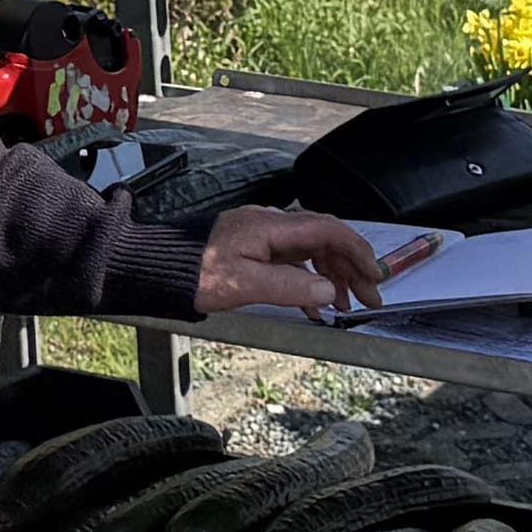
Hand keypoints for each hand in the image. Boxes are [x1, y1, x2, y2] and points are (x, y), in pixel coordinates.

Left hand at [196, 208, 388, 318]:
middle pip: (324, 241)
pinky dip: (310, 282)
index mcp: (271, 226)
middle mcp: (271, 226)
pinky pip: (293, 263)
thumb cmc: (194, 272)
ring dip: (333, 277)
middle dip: (351, 268)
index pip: (328, 230)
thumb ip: (289, 288)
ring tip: (346, 305)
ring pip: (311, 252)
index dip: (357, 251)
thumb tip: (328, 292)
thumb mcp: (244, 285)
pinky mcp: (255, 251)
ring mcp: (263, 238)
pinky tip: (316, 305)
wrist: (158, 265)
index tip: (374, 275)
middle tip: (368, 298)